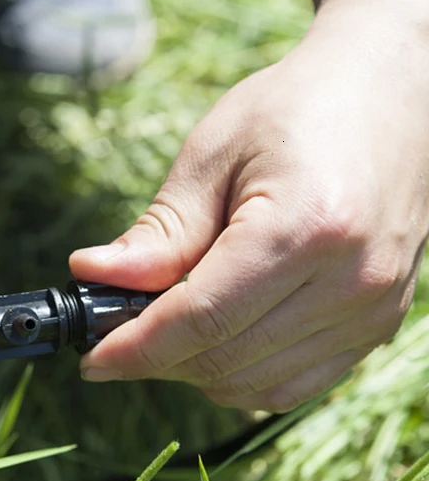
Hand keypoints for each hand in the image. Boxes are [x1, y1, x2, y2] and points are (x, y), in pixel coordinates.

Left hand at [70, 1, 428, 412]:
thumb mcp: (212, 155)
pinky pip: (292, 384)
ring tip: (162, 328)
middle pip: (224, 358)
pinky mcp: (376, 324)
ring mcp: (371, 309)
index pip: (200, 319)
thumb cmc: (294, 110)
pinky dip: (239, 376)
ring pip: (254, 384)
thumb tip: (91, 276)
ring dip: (193, 369)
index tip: (91, 359)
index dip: (134, 348)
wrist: (389, 96)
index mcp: (306, 227)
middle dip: (154, 358)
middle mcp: (351, 281)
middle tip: (114, 334)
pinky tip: (212, 342)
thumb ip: (159, 232)